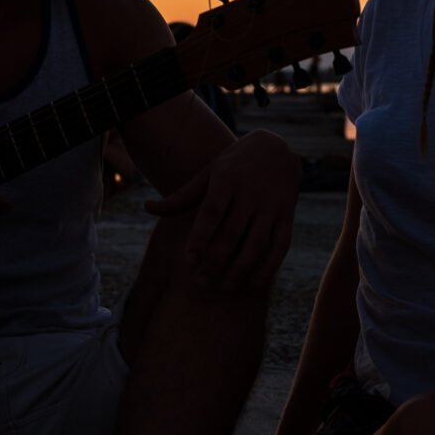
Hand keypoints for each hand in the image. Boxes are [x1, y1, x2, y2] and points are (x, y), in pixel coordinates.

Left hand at [148, 129, 298, 292]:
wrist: (276, 148)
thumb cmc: (232, 166)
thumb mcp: (207, 174)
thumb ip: (181, 197)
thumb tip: (146, 208)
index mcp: (227, 180)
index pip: (211, 214)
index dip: (199, 239)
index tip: (188, 262)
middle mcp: (251, 192)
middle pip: (232, 233)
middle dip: (215, 261)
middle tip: (200, 282)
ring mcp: (272, 204)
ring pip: (257, 243)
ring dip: (240, 269)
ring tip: (224, 287)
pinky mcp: (288, 214)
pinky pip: (280, 245)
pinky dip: (269, 267)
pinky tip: (253, 283)